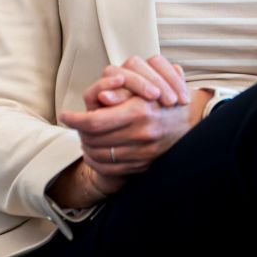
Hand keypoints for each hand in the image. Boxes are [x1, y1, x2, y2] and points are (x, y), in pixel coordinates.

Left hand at [61, 57, 209, 180]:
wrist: (192, 120)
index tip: (64, 115)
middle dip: (78, 131)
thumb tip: (101, 98)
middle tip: (72, 123)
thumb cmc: (164, 97)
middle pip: (94, 139)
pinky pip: (112, 169)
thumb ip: (121, 92)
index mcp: (139, 112)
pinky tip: (92, 152)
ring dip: (86, 146)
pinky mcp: (145, 165)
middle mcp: (142, 134)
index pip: (95, 121)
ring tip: (82, 136)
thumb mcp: (144, 87)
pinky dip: (97, 162)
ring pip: (100, 155)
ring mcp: (144, 152)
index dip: (75, 119)